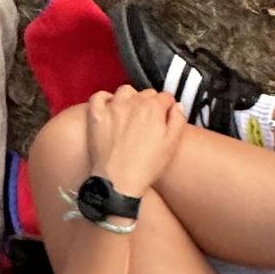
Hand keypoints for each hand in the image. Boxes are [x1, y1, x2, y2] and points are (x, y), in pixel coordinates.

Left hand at [84, 86, 186, 200]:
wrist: (118, 181)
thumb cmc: (146, 166)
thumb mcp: (172, 145)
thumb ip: (178, 121)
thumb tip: (177, 106)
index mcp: (153, 108)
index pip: (165, 97)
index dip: (167, 106)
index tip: (166, 115)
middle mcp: (133, 103)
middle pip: (146, 93)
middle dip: (151, 103)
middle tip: (149, 119)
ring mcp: (112, 108)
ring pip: (125, 91)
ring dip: (130, 98)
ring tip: (131, 112)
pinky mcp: (96, 115)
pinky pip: (99, 96)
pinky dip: (105, 98)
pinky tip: (110, 107)